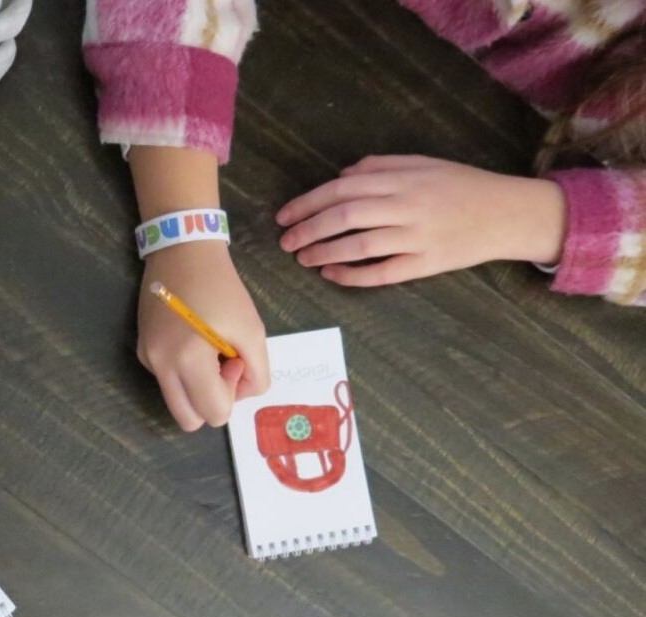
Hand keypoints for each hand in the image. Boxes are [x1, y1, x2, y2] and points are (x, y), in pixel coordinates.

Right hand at [138, 241, 269, 430]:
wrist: (182, 252)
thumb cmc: (221, 288)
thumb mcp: (253, 329)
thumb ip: (257, 372)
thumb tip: (243, 390)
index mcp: (186, 361)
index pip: (214, 414)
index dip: (232, 394)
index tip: (234, 359)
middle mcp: (160, 366)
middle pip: (189, 420)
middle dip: (211, 400)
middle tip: (222, 363)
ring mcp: (147, 358)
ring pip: (177, 401)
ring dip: (197, 387)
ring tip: (208, 349)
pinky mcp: (143, 349)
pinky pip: (168, 379)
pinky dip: (184, 372)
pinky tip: (192, 339)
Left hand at [276, 155, 565, 286]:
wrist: (509, 213)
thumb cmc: (462, 186)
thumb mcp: (423, 164)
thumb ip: (380, 166)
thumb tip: (341, 177)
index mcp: (402, 179)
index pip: (342, 190)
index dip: (308, 203)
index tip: (285, 216)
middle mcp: (407, 206)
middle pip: (344, 218)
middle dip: (308, 230)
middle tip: (286, 241)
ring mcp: (417, 237)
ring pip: (359, 246)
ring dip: (324, 253)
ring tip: (303, 258)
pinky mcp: (427, 264)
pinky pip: (382, 273)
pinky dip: (352, 276)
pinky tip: (332, 275)